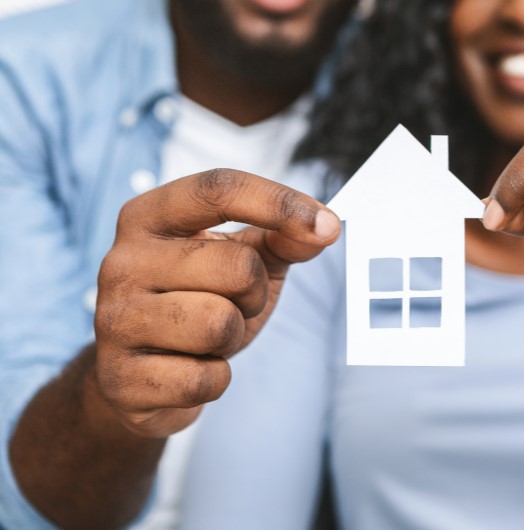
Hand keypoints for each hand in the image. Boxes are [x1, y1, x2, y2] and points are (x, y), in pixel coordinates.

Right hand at [94, 169, 340, 437]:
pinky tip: (190, 369)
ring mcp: (114, 321)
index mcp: (148, 217)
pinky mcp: (121, 379)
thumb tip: (327, 226)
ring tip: (207, 337)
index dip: (279, 202)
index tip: (328, 224)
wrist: (139, 375)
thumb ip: (284, 237)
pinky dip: (216, 378)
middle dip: (254, 293)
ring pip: (220, 324)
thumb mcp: (240, 259)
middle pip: (237, 267)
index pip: (218, 189)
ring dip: (233, 336)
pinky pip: (206, 379)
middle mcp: (121, 262)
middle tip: (231, 304)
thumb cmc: (196, 302)